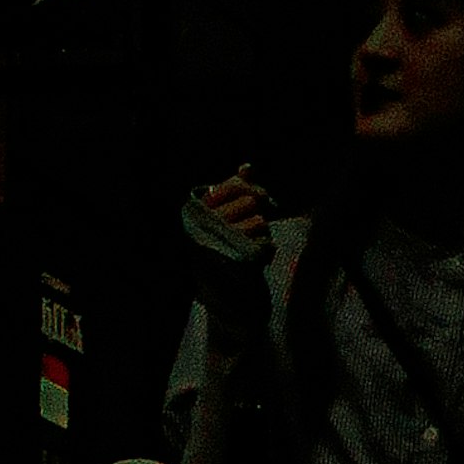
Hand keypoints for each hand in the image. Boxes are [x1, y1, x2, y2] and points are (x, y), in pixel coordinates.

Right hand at [182, 164, 272, 303]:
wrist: (224, 296)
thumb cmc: (225, 249)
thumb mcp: (226, 216)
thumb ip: (235, 189)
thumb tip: (248, 167)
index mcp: (197, 210)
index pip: (235, 184)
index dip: (253, 191)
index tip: (258, 203)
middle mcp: (204, 225)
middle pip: (250, 202)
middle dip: (256, 217)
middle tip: (246, 235)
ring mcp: (219, 244)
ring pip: (259, 222)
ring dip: (260, 237)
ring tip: (246, 250)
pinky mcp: (236, 263)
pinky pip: (265, 245)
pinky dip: (266, 253)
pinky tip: (253, 263)